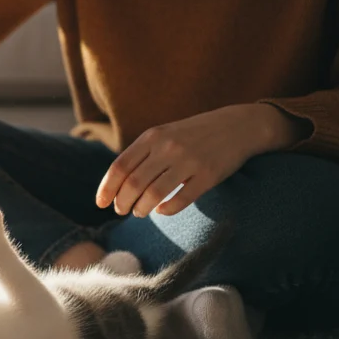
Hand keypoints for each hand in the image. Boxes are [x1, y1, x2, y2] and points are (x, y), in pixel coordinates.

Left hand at [96, 103, 304, 216]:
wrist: (237, 126)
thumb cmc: (192, 134)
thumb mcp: (163, 134)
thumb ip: (141, 154)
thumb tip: (115, 185)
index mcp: (152, 136)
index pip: (120, 167)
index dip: (107, 188)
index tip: (101, 203)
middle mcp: (168, 147)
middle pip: (133, 183)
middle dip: (122, 202)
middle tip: (121, 210)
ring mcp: (190, 161)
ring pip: (154, 194)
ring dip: (141, 209)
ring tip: (139, 212)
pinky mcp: (209, 175)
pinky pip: (182, 199)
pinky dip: (167, 209)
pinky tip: (162, 211)